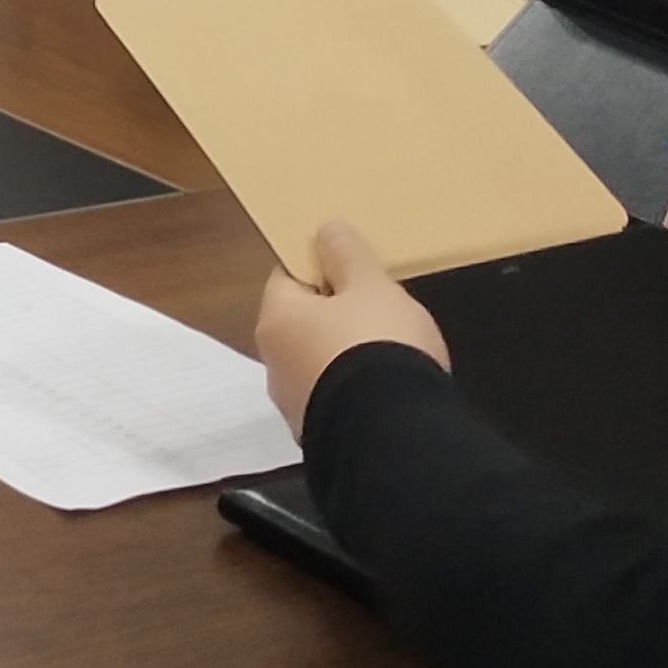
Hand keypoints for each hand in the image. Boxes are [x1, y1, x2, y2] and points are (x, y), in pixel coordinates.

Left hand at [255, 218, 450, 433]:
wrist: (393, 437)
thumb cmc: (378, 347)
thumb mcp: (372, 289)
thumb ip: (348, 257)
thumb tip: (325, 230)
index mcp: (277, 320)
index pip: (286, 278)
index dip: (318, 267)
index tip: (349, 266)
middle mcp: (274, 364)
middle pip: (302, 323)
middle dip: (335, 313)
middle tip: (378, 305)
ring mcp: (295, 405)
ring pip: (319, 363)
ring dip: (345, 353)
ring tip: (390, 348)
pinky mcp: (321, 435)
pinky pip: (337, 397)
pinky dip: (355, 388)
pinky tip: (387, 388)